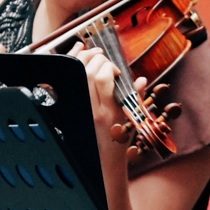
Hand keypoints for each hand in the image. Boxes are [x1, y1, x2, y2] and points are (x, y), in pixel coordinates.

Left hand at [73, 46, 139, 163]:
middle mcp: (91, 108)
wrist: (104, 158)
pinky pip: (69, 80)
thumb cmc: (120, 141)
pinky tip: (77, 52)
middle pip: (87, 73)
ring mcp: (80, 107)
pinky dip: (71, 63)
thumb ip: (137, 98)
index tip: (117, 71)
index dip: (109, 67)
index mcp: (108, 111)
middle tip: (106, 59)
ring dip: (83, 57)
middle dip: (97, 59)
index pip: (102, 79)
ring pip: (75, 74)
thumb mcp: (133, 121)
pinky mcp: (74, 106)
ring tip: (94, 51)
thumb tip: (140, 79)